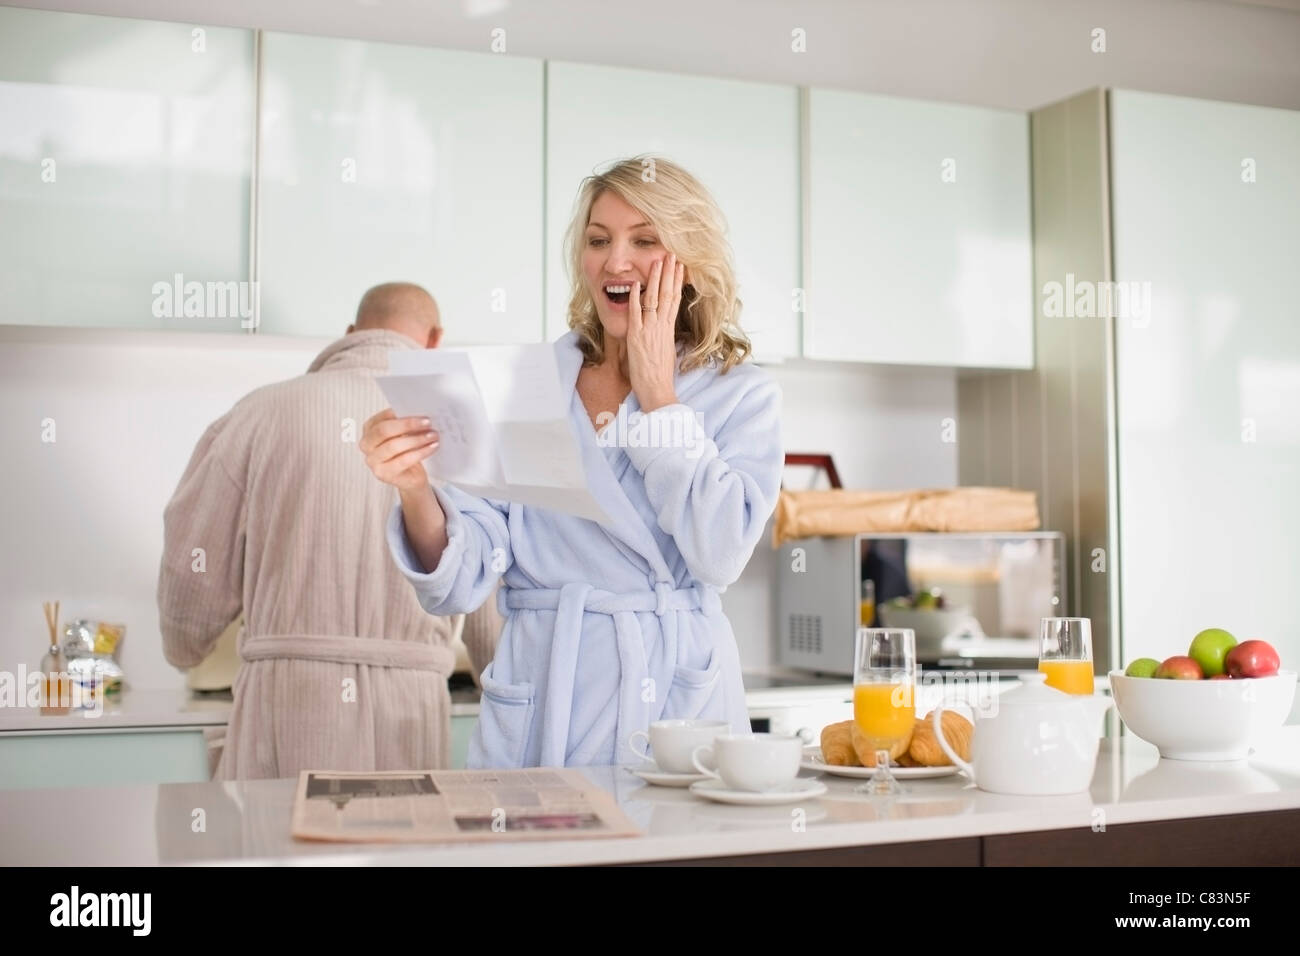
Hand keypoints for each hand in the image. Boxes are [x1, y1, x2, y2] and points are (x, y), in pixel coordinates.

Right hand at [359, 408, 438, 491]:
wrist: (411, 476)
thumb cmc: (406, 451)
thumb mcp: (404, 433)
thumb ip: (406, 423)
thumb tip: (419, 414)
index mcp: (369, 429)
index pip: (382, 418)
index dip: (401, 415)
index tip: (419, 413)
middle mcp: (366, 445)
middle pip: (384, 431)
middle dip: (407, 425)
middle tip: (427, 422)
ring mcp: (373, 461)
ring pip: (393, 446)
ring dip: (417, 439)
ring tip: (433, 435)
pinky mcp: (383, 474)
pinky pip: (403, 461)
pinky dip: (420, 452)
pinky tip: (432, 447)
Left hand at [627, 253, 684, 410]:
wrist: (657, 390)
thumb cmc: (660, 375)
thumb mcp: (666, 350)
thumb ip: (663, 335)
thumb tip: (661, 326)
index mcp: (669, 329)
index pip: (675, 300)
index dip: (677, 282)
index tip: (679, 267)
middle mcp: (661, 327)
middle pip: (667, 294)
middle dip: (670, 273)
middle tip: (672, 255)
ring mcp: (650, 331)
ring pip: (654, 300)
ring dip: (656, 279)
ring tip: (658, 261)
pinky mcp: (637, 337)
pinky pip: (636, 313)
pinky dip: (636, 298)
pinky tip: (636, 284)